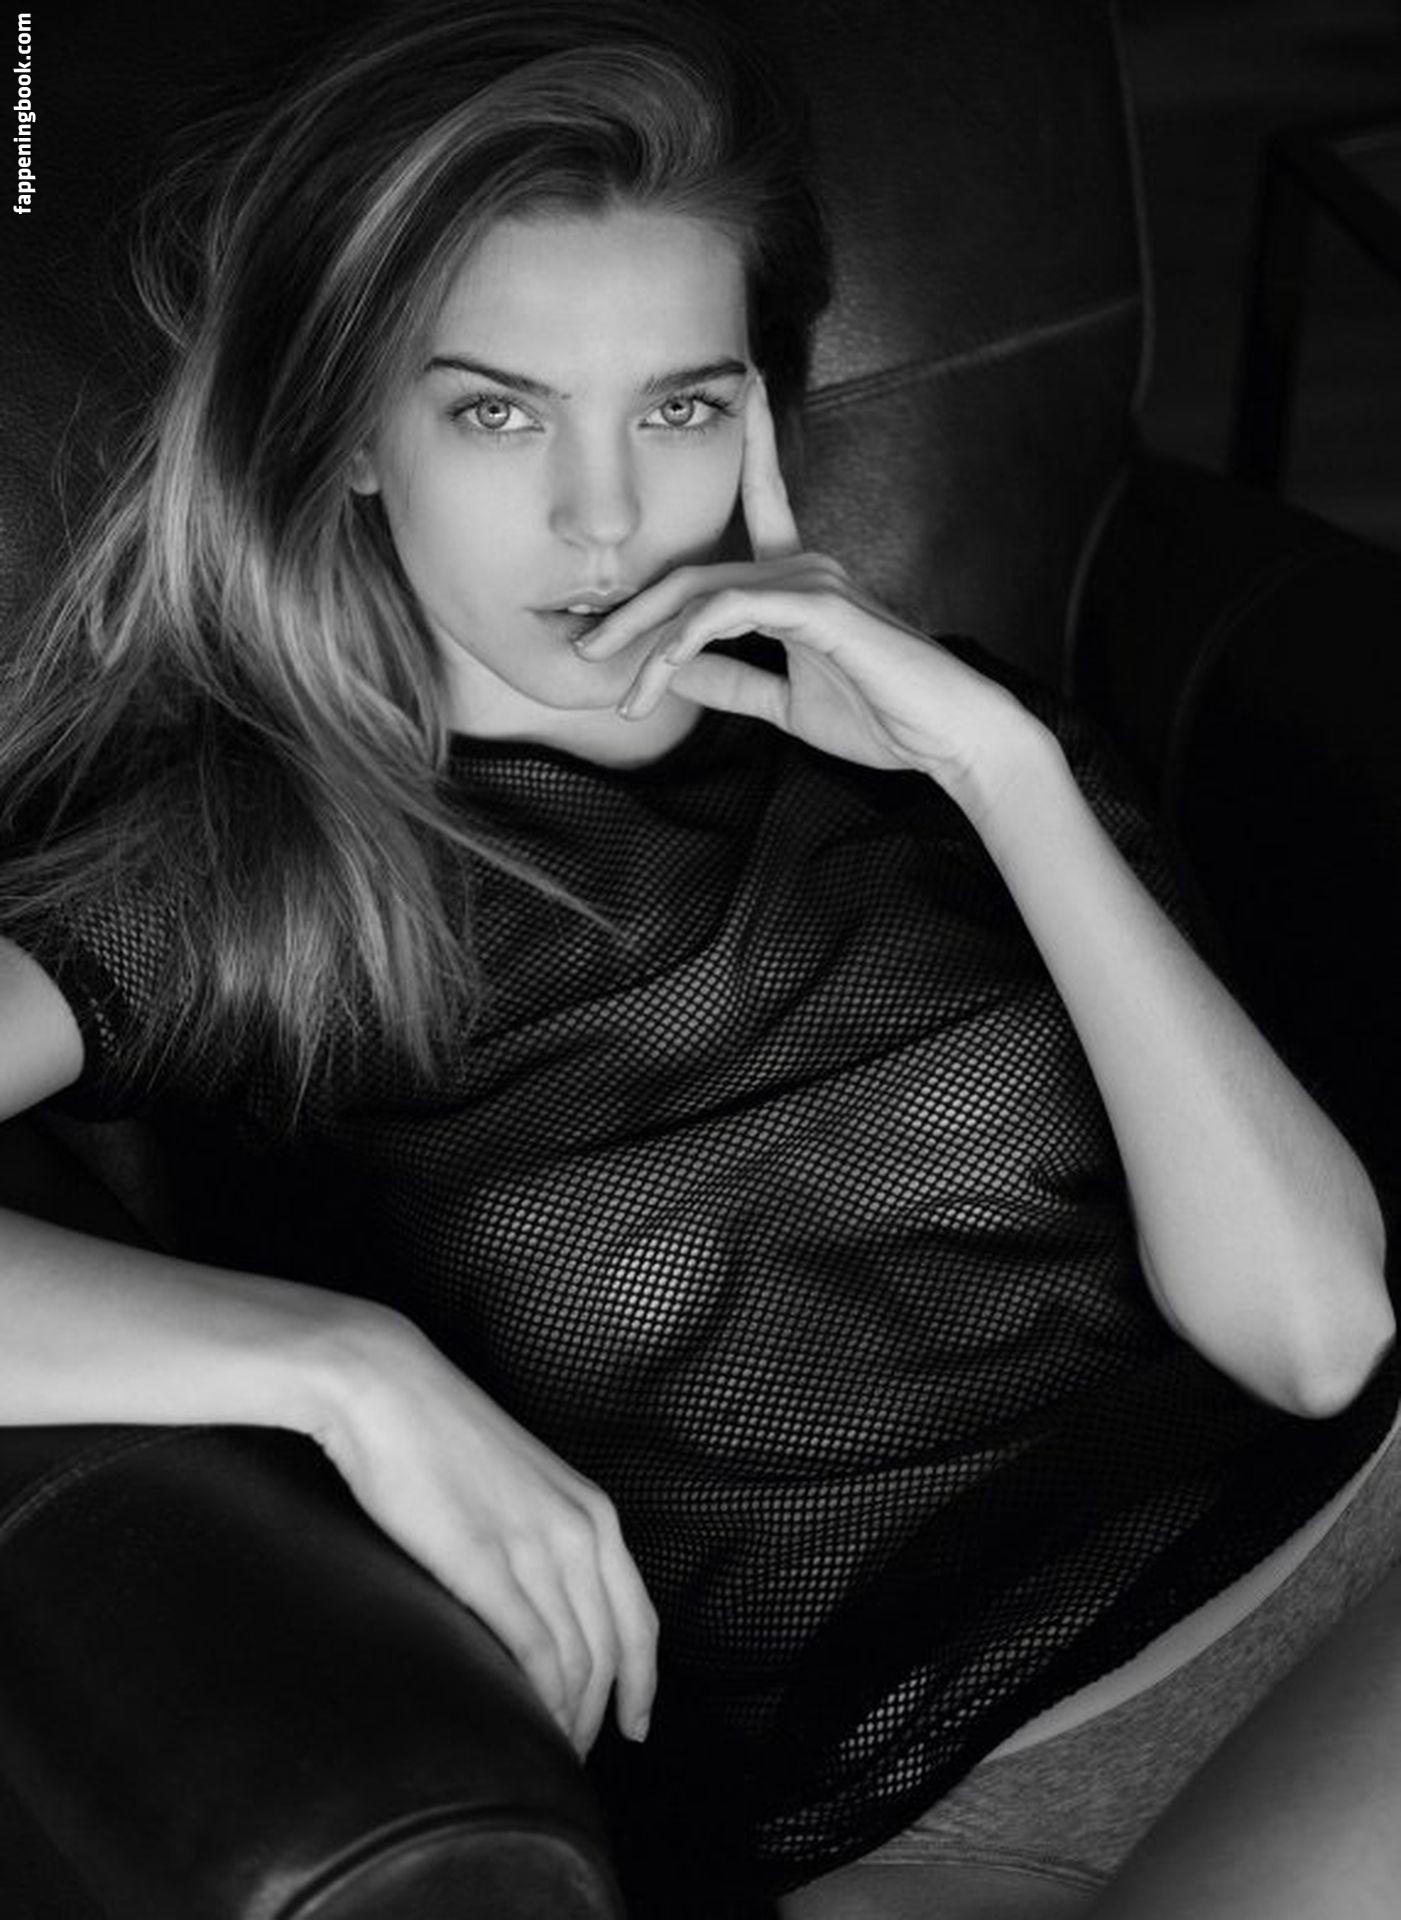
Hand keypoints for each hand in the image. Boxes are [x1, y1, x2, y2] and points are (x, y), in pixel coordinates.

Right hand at [309, 1304, 657, 1755]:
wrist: (386, 1386)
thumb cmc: (440, 1436)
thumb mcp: (517, 1485)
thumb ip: (540, 1536)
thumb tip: (536, 1599)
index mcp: (592, 1511)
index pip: (640, 1619)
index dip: (643, 1682)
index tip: (636, 1725)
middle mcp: (580, 1531)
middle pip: (612, 1651)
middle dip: (602, 1715)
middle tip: (576, 1755)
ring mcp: (535, 1546)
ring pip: (576, 1661)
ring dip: (567, 1719)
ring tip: (546, 1754)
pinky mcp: (486, 1562)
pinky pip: (533, 1652)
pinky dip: (538, 1701)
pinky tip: (522, 1726)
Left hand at [575, 376, 1037, 809]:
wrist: (952, 739)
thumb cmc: (884, 719)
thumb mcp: (787, 701)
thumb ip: (733, 681)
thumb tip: (676, 674)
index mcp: (800, 581)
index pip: (759, 502)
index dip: (745, 444)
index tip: (735, 391)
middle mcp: (804, 567)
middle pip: (692, 572)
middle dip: (630, 611)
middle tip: (582, 646)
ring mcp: (812, 582)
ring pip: (700, 594)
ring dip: (646, 642)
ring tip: (611, 685)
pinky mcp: (819, 608)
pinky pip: (729, 613)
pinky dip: (686, 642)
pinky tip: (661, 671)